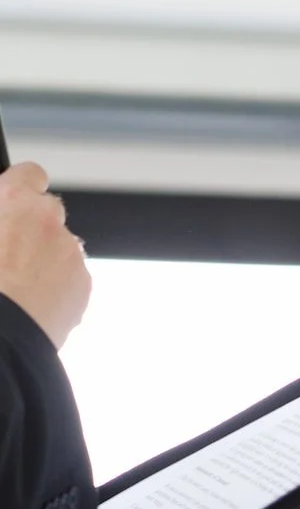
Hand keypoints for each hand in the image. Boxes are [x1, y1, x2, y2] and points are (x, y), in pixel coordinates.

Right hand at [0, 163, 90, 348]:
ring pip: (61, 247)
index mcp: (13, 200)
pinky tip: (32, 304)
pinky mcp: (83, 283)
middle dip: (34, 227)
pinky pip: (71, 277)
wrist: (0, 335)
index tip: (16, 199)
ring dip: (46, 259)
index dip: (23, 187)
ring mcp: (70, 252)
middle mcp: (47, 220)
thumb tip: (4, 225)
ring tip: (18, 286)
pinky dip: (57, 286)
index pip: (30, 173)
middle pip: (48, 212)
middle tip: (10, 252)